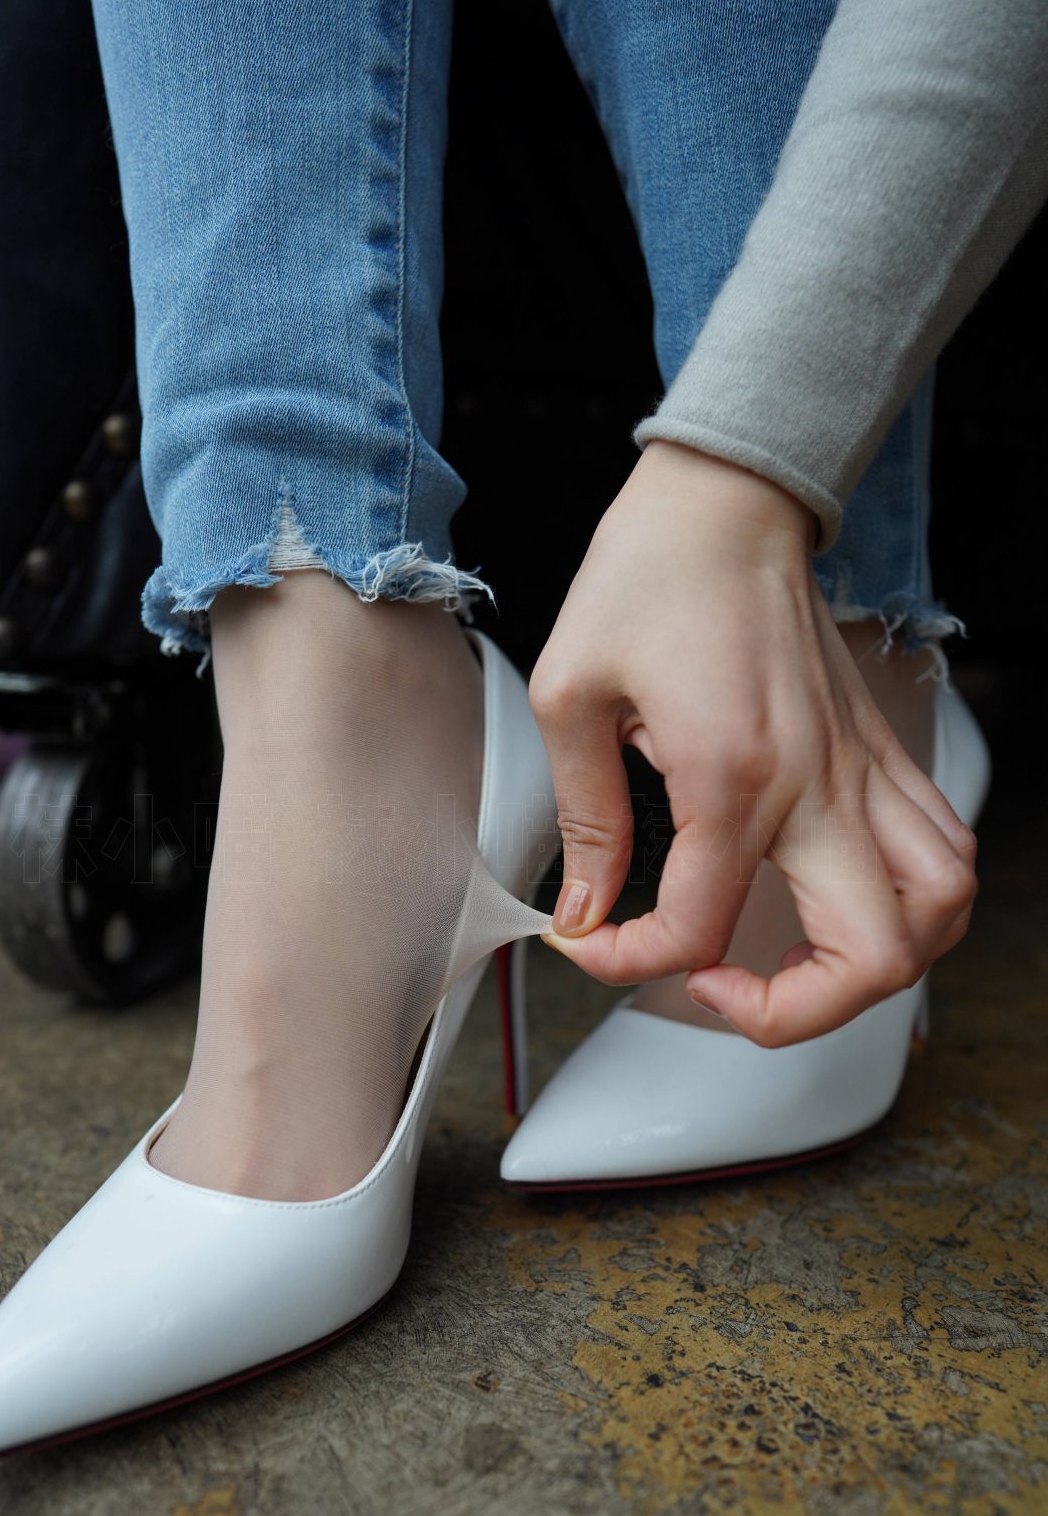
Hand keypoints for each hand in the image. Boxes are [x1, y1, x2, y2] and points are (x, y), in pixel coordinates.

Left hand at [529, 441, 977, 1045]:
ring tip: (794, 963)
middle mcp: (819, 785)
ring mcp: (864, 770)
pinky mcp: (881, 752)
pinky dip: (914, 904)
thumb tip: (585, 908)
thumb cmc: (647, 577)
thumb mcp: (572, 695)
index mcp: (732, 777)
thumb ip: (586, 819)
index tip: (590, 944)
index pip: (699, 929)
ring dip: (875, 967)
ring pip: (938, 912)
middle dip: (789, 1014)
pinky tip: (845, 903)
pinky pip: (942, 851)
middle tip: (716, 989)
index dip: (630, 964)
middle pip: (869, 959)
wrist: (725, 501)